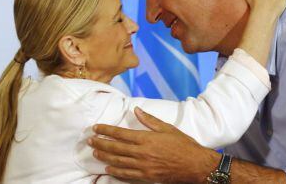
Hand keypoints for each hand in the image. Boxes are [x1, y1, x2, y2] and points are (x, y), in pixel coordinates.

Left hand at [90, 107, 218, 182]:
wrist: (194, 165)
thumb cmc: (183, 145)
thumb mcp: (168, 128)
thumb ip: (150, 120)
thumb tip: (136, 110)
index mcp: (147, 138)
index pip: (120, 133)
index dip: (106, 130)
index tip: (96, 128)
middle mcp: (142, 152)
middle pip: (115, 148)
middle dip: (101, 144)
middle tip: (90, 141)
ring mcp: (143, 166)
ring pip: (118, 162)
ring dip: (105, 157)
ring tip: (95, 153)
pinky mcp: (146, 176)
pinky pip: (126, 174)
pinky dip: (115, 172)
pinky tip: (108, 169)